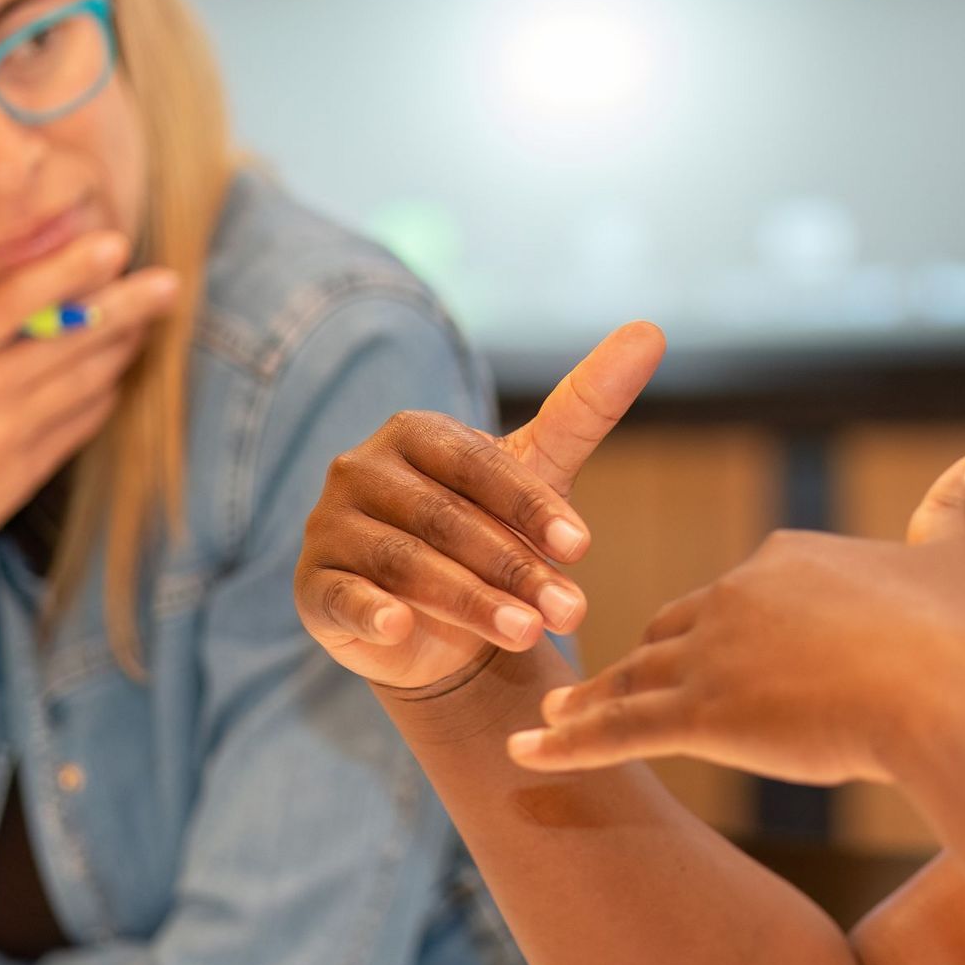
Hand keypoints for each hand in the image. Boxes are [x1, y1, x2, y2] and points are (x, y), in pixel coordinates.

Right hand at [0, 231, 178, 691]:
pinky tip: (118, 374)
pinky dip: (106, 395)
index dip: (69, 270)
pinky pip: (85, 421)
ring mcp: (8, 433)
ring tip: (149, 322)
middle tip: (168, 283)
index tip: (114, 246)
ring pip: (88, 379)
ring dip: (124, 348)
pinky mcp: (30, 469)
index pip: (16, 300)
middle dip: (126, 307)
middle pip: (70, 336)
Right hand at [296, 322, 666, 691]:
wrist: (432, 623)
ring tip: (529, 634)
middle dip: (514, 568)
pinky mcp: (313, 584)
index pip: (477, 464)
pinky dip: (369, 610)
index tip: (582, 548)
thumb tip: (650, 331)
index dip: (530, 506)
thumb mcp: (537, 473)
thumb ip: (586, 407)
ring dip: (470, 601)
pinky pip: (342, 594)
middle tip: (572, 612)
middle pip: (446, 519)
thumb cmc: (488, 531)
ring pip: (406, 563)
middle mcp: (362, 469)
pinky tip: (399, 626)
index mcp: (415, 433)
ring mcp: (331, 526)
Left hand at [506, 452, 964, 784]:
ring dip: (587, 702)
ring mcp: (711, 655)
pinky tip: (523, 758)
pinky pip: (616, 731)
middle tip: (598, 688)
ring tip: (550, 721)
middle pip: (670, 636)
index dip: (710, 631)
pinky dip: (565, 746)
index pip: (728, 599)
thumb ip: (954, 512)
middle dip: (639, 665)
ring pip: (632, 681)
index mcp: (783, 560)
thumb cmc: (957, 633)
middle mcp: (734, 596)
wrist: (950, 690)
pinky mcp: (700, 714)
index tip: (694, 652)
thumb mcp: (951, 561)